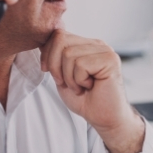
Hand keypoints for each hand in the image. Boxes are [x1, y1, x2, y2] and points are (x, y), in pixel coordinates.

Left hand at [40, 29, 144, 152]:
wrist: (104, 118)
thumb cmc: (84, 99)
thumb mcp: (62, 75)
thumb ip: (55, 57)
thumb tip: (42, 42)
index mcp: (86, 44)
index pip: (58, 34)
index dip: (48, 55)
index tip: (55, 75)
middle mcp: (97, 44)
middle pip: (61, 40)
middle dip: (56, 66)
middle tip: (68, 83)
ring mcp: (105, 50)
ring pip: (69, 54)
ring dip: (69, 77)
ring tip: (81, 86)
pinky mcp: (110, 60)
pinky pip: (81, 64)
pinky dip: (79, 80)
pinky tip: (90, 86)